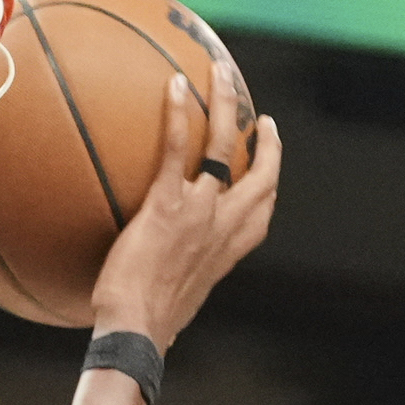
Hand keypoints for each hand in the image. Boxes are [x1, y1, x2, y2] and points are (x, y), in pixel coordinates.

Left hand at [86, 62, 280, 351]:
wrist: (136, 330)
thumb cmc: (143, 327)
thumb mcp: (169, 304)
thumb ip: (168, 284)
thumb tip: (149, 296)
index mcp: (227, 250)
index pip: (261, 212)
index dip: (268, 183)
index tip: (267, 161)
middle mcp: (223, 225)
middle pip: (262, 173)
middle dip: (266, 141)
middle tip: (261, 116)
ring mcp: (199, 210)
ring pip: (224, 144)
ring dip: (227, 104)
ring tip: (221, 74)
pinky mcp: (168, 203)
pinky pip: (178, 147)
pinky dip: (179, 113)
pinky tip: (173, 85)